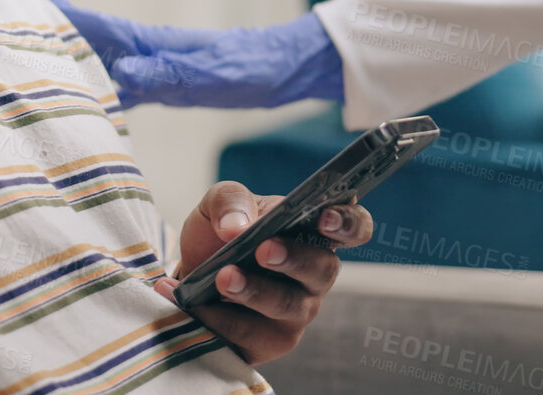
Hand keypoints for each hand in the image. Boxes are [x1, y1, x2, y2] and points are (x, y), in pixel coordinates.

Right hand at [43, 0, 343, 108]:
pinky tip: (71, 105)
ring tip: (16, 68)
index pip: (84, 23)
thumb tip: (122, 73)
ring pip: (89, 62)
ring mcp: (145, 64)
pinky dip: (85, 90)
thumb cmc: (249, 68)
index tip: (6, 4)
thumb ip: (166, 73)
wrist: (282, 68)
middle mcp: (138, 48)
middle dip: (36, 33)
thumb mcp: (209, 74)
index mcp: (144, 42)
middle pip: (76, 39)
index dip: (46, 14)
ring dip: (56, 62)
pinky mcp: (156, 83)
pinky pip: (109, 85)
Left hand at [153, 180, 373, 363]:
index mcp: (314, 232)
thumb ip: (230, 201)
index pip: (355, 227)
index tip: (325, 217)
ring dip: (255, 291)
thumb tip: (238, 226)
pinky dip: (217, 317)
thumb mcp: (217, 205)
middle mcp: (315, 274)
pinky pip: (250, 334)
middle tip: (263, 249)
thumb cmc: (219, 234)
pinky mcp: (269, 342)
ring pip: (288, 305)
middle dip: (294, 258)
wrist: (188, 274)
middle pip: (324, 269)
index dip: (348, 223)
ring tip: (222, 277)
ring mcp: (297, 311)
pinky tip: (192, 303)